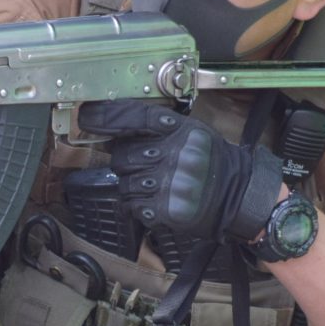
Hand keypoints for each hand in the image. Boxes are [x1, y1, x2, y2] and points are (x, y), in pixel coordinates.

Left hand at [76, 100, 281, 242]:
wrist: (237, 194)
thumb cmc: (210, 161)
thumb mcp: (189, 132)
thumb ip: (154, 128)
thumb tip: (110, 126)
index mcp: (178, 130)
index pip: (133, 116)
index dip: (105, 116)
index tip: (86, 116)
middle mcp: (172, 154)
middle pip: (121, 155)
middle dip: (127, 161)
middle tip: (147, 165)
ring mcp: (168, 183)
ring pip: (124, 183)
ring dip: (133, 184)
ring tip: (156, 184)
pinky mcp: (165, 209)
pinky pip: (133, 205)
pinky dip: (140, 204)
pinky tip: (158, 199)